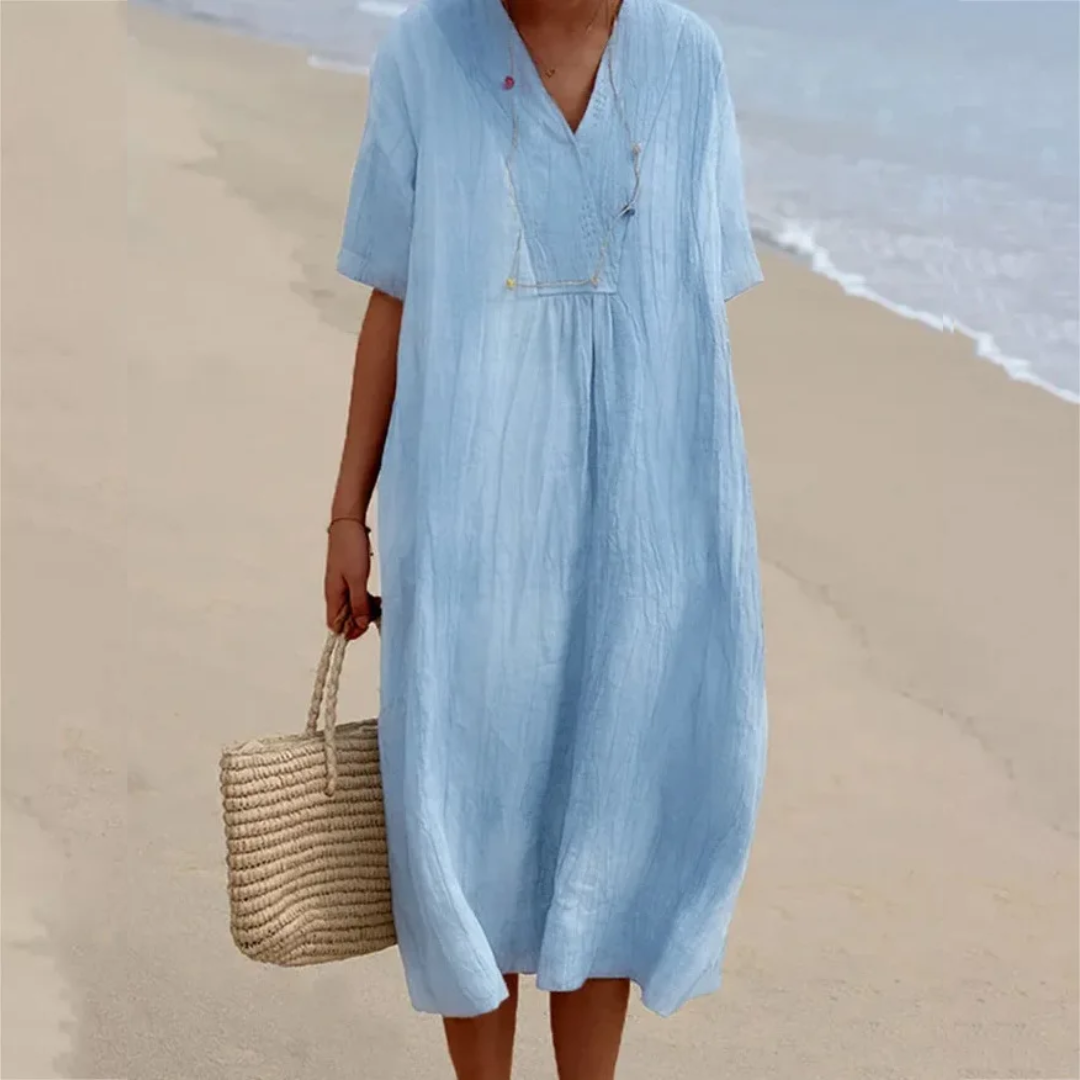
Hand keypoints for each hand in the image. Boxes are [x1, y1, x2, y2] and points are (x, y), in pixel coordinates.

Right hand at [324, 520, 372, 639]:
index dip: (350, 631)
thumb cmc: (350, 548)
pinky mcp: (350, 577)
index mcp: (333, 594)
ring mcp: (342, 584)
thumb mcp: (357, 579)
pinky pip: (357, 596)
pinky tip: (377, 598)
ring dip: (365, 610)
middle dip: (360, 620)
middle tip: (378, 615)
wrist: (349, 523)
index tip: (366, 628)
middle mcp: (335, 592)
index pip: (335, 625)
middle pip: (345, 618)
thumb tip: (359, 624)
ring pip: (352, 607)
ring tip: (380, 605)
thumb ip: (358, 603)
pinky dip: (367, 600)